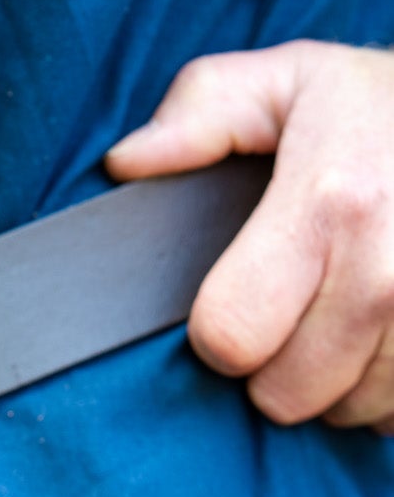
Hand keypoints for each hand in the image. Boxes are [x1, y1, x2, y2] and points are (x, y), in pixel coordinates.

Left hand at [106, 40, 393, 432]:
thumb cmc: (379, 110)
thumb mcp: (292, 83)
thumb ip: (202, 111)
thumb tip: (127, 163)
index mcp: (331, 206)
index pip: (231, 338)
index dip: (218, 332)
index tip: (236, 302)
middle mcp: (387, 275)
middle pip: (284, 395)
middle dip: (273, 366)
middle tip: (292, 310)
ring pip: (343, 413)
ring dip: (331, 383)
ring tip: (340, 318)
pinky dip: (380, 392)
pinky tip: (381, 338)